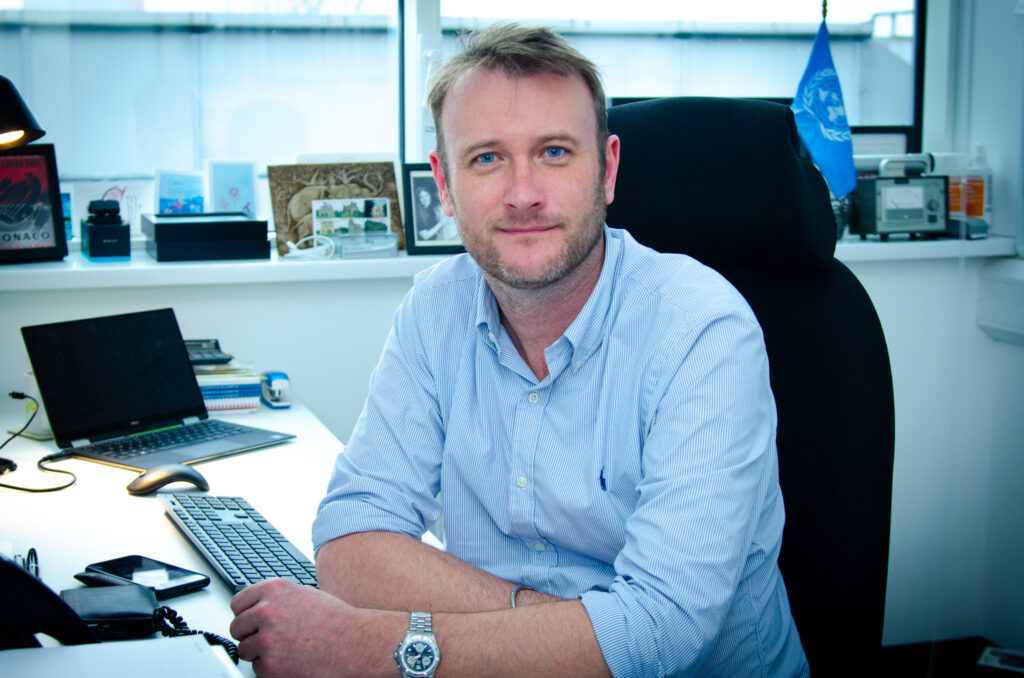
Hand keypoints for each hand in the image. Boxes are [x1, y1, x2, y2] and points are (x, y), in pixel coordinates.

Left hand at [229, 578, 399, 677]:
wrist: (354, 644)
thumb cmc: (335, 620)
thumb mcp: (305, 593)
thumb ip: (278, 597)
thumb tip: (258, 605)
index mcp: (274, 589)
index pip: (237, 602)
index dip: (245, 613)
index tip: (250, 620)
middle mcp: (266, 611)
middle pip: (236, 627)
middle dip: (250, 634)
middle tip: (268, 638)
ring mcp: (266, 639)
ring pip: (244, 650)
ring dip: (258, 652)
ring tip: (284, 649)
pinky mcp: (270, 665)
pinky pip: (256, 668)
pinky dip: (269, 668)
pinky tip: (289, 661)